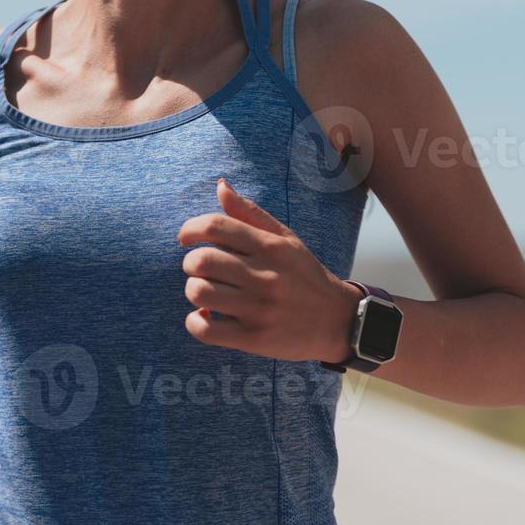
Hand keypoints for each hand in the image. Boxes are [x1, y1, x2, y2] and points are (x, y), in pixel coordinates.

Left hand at [176, 177, 361, 362]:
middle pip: (202, 260)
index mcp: (270, 247)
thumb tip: (220, 185)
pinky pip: (206, 330)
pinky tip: (206, 317)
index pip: (216, 226)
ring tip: (206, 292)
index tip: (186, 239)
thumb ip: (250, 212)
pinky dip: (196, 322)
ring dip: (194, 290)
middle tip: (199, 269)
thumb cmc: (303, 275)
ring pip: (200, 293)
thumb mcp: (284, 239)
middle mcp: (265, 275)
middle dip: (190, 263)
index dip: (190, 229)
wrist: (338, 320)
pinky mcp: (254, 338)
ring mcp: (259, 308)